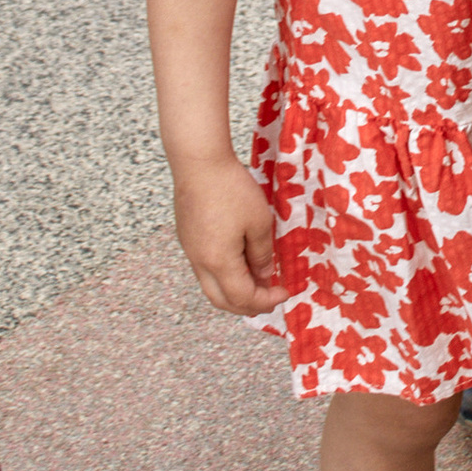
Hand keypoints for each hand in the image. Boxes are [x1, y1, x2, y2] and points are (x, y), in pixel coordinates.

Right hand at [170, 153, 285, 316]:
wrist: (199, 164)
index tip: (284, 292)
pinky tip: (240, 263)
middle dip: (247, 306)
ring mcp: (190, 251)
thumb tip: (262, 275)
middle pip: (221, 300)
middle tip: (269, 299)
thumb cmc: (231, 190)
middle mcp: (200, 262)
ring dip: (234, 292)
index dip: (265, 301)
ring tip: (257, 283)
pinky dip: (224, 276)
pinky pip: (205, 269)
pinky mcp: (187, 238)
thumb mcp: (258, 222)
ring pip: (211, 286)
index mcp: (219, 262)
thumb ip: (261, 254)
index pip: (242, 297)